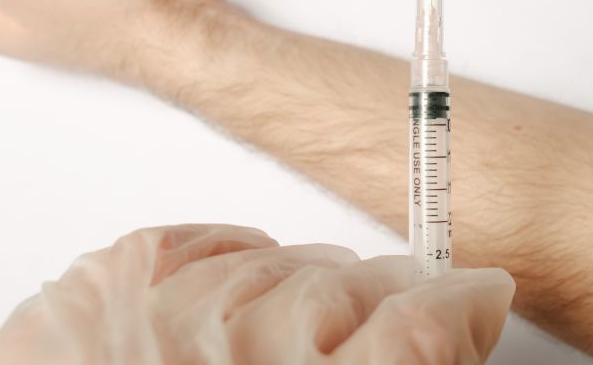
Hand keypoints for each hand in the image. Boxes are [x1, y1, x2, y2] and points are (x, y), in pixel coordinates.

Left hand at [0, 224, 514, 364]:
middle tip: (363, 333)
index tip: (473, 298)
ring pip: (288, 258)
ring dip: (297, 292)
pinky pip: (217, 240)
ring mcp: (173, 306)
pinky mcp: (119, 273)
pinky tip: (231, 300)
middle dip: (376, 301)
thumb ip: (393, 363)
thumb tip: (448, 324)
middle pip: (353, 282)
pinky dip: (235, 266)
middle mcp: (241, 349)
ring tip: (275, 338)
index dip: (462, 306)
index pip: (423, 329)